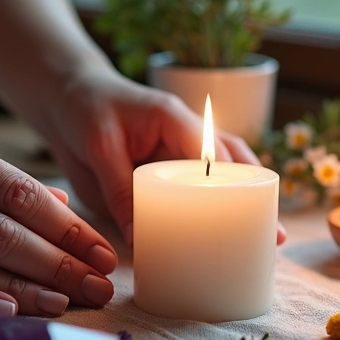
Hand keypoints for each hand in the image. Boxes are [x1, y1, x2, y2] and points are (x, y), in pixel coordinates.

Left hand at [41, 66, 287, 245]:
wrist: (65, 99)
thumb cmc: (83, 110)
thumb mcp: (99, 147)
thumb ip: (119, 190)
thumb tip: (138, 239)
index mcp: (176, 119)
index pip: (215, 153)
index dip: (236, 183)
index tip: (253, 213)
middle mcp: (186, 137)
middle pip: (233, 167)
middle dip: (256, 198)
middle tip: (275, 234)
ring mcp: (179, 155)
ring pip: (223, 179)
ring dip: (243, 206)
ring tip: (267, 239)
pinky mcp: (165, 173)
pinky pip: (194, 194)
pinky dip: (210, 213)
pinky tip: (222, 239)